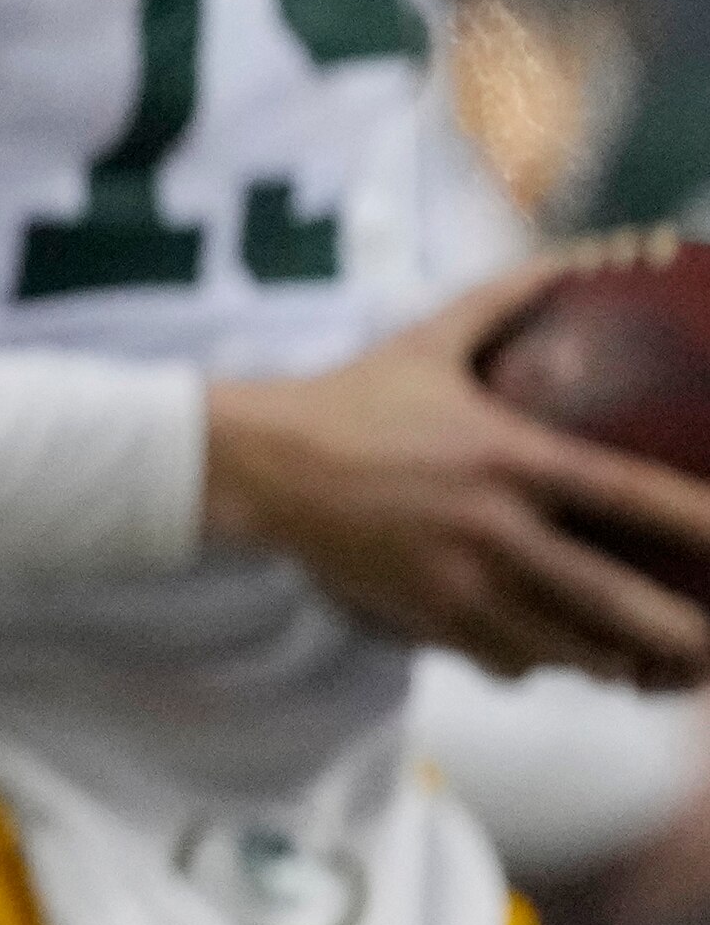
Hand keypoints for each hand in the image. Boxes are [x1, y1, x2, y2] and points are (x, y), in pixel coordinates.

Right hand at [206, 263, 709, 685]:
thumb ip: (502, 301)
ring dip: (615, 662)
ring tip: (652, 666)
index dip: (697, 520)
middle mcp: (491, 527)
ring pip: (562, 648)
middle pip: (610, 598)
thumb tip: (568, 257)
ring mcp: (457, 582)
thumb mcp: (428, 342)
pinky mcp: (424, 617)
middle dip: (676, 633)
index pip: (628, 494)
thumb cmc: (350, 399)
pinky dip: (542, 664)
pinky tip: (560, 659)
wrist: (259, 464)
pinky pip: (505, 660)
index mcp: (507, 457)